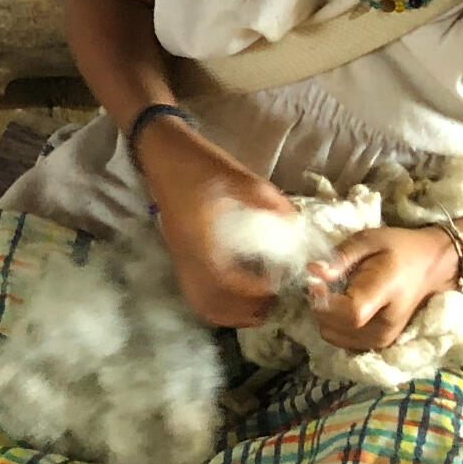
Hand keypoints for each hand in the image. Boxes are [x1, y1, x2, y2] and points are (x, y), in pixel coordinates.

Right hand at [136, 122, 298, 328]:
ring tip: (257, 300)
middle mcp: (188, 258)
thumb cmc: (200, 164)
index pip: (230, 286)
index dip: (258, 292)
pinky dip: (217, 302)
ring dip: (230, 311)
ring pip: (202, 303)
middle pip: (213, 306)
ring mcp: (180, 259)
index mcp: (202, 242)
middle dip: (245, 311)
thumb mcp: (243, 179)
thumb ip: (273, 205)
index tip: (280, 283)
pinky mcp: (179, 256)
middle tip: (272, 300)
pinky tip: (237, 288)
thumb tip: (299, 227)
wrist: (162, 152)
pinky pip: (195, 293)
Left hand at [304, 225, 456, 351]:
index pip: (351, 312)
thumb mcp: (369, 240)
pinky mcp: (378, 344)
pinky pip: (341, 340)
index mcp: (387, 294)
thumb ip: (340, 257)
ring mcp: (383, 339)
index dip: (325, 300)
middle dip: (319, 304)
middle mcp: (385, 325)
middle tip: (324, 283)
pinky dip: (334, 324)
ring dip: (325, 315)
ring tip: (336, 293)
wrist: (430, 268)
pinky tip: (343, 305)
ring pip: (332, 336)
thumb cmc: (399, 249)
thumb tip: (313, 271)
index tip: (315, 281)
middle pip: (335, 328)